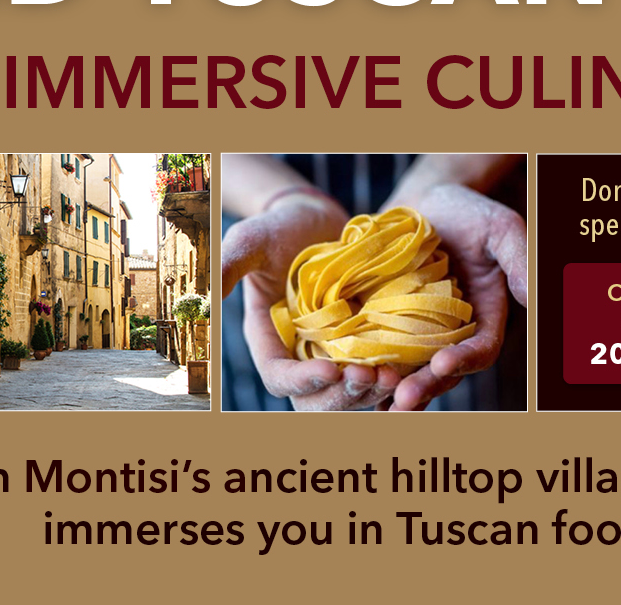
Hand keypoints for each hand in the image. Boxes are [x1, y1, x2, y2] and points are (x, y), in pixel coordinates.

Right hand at [222, 192, 397, 409]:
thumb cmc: (281, 228)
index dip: (303, 382)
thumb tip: (206, 294)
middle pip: (318, 401)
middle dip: (344, 396)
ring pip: (353, 397)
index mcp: (270, 342)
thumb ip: (231, 263)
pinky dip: (397, 384)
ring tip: (398, 376)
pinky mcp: (368, 349)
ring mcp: (337, 356)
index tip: (332, 369)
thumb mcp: (253, 238)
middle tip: (374, 377)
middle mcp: (303, 356)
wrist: (320, 220)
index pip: (280, 378)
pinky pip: (381, 381)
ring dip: (375, 395)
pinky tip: (414, 370)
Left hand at [383, 184, 528, 410]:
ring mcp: (414, 331)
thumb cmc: (466, 211)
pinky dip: (364, 367)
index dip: (465, 360)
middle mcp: (450, 333)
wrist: (420, 200)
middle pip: (440, 372)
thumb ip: (519, 260)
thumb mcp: (498, 228)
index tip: (444, 364)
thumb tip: (535, 297)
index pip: (480, 350)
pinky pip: (374, 352)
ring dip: (391, 388)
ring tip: (373, 399)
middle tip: (403, 399)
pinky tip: (346, 377)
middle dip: (424, 386)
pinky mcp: (381, 324)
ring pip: (406, 369)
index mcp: (484, 317)